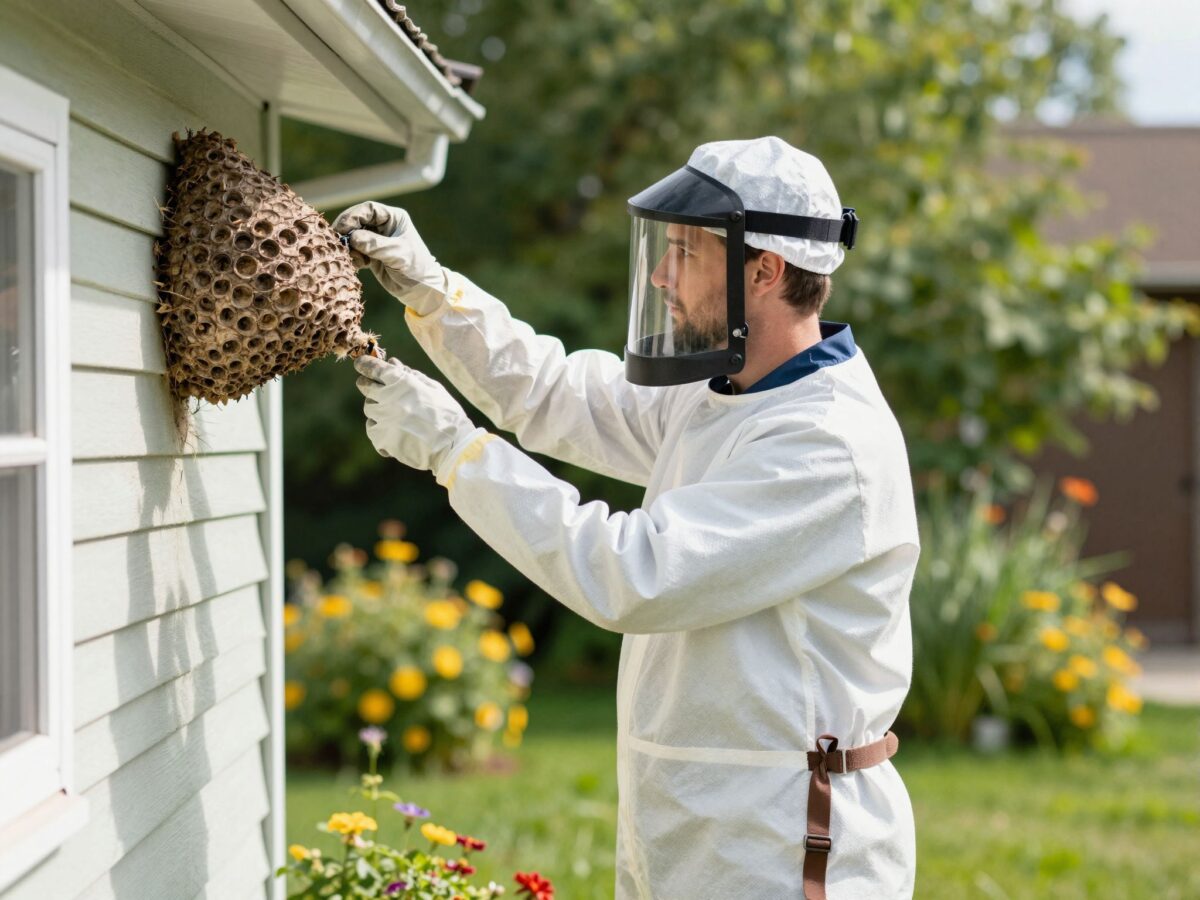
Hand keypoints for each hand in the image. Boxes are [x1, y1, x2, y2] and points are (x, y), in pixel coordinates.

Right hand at [332, 201, 447, 314]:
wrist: (422, 290)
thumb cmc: (416, 269)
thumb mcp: (397, 255)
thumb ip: (375, 245)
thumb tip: (352, 237)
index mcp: (394, 218)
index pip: (369, 209)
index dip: (353, 216)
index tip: (343, 228)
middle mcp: (384, 226)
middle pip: (357, 221)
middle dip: (347, 231)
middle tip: (338, 243)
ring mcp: (376, 240)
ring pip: (353, 236)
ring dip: (348, 246)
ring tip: (353, 258)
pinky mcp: (371, 254)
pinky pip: (355, 251)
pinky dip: (352, 257)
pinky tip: (359, 266)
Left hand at [353, 354, 481, 474]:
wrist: (452, 446)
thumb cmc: (448, 414)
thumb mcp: (434, 389)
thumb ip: (412, 375)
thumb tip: (393, 363)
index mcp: (402, 383)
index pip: (374, 368)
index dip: (365, 364)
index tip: (361, 363)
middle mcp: (389, 399)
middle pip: (365, 387)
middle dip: (366, 383)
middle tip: (372, 386)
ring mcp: (383, 419)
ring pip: (369, 408)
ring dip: (377, 407)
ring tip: (393, 413)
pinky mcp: (382, 438)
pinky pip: (372, 428)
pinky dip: (380, 427)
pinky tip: (393, 430)